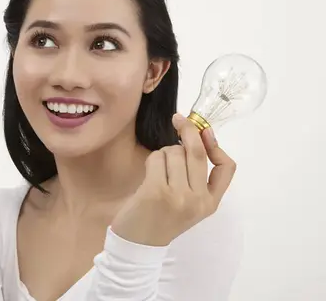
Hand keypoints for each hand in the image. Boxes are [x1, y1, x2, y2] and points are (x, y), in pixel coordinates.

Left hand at [111, 113, 236, 246]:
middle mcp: (198, 200)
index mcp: (210, 203)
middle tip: (177, 119)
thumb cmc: (161, 218)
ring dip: (163, 153)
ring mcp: (179, 196)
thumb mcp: (188, 202)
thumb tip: (199, 134)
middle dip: (187, 131)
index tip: (205, 130)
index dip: (216, 145)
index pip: (227, 168)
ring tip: (158, 171)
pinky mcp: (157, 191)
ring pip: (174, 153)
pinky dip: (152, 160)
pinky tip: (149, 173)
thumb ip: (195, 175)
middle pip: (197, 153)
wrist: (138, 245)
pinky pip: (156, 159)